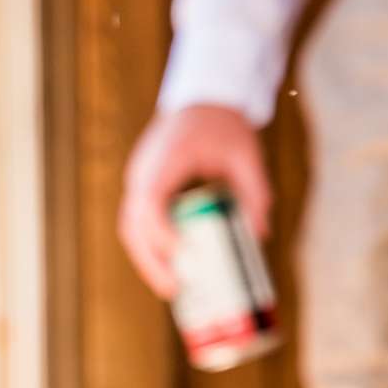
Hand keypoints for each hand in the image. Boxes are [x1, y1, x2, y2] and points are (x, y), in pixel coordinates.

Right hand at [118, 103, 270, 298]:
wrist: (203, 97)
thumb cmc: (225, 124)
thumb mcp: (247, 155)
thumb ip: (255, 193)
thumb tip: (259, 237)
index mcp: (168, 157)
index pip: (151, 199)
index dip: (160, 231)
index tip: (181, 254)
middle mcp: (145, 169)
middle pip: (132, 223)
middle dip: (150, 261)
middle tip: (174, 290)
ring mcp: (139, 177)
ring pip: (129, 227)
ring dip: (146, 260)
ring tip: (170, 288)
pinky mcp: (142, 184)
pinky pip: (137, 222)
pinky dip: (150, 247)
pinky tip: (169, 267)